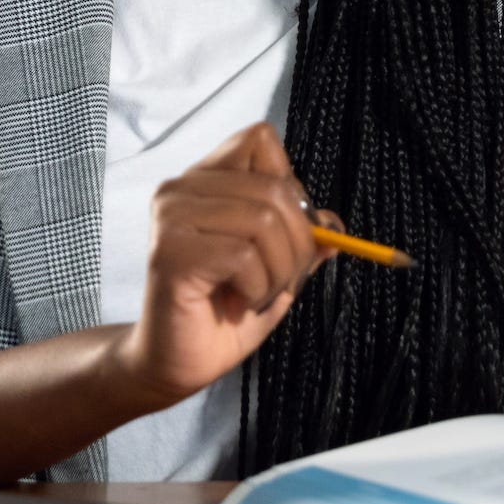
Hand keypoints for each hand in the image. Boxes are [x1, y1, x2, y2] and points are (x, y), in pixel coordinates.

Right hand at [109, 122, 334, 406]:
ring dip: (277, 272)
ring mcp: (171, 217)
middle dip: (297, 245)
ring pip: (263, 220)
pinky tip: (238, 303)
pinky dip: (257, 288)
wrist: (177, 363)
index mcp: (205, 180)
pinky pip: (243, 255)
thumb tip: (334, 225)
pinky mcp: (170, 252)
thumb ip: (302, 240)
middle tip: (278, 282)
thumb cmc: (223, 311)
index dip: (289, 187)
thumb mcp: (277, 269)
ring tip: (256, 295)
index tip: (282, 233)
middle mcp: (181, 188)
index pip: (259, 140)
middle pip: (275, 187)